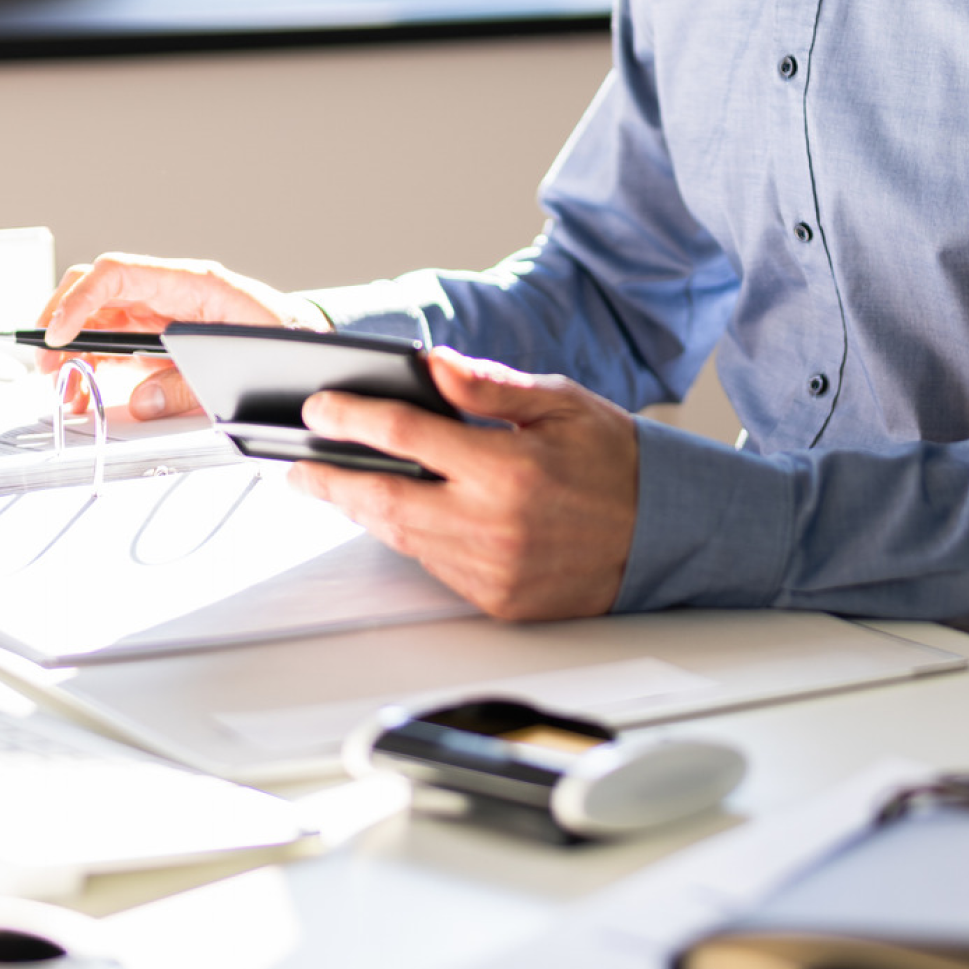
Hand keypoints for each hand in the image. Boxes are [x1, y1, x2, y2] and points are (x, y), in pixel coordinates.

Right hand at [34, 253, 329, 420]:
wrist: (311, 341)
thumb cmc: (285, 337)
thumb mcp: (241, 362)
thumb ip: (188, 385)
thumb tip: (140, 402)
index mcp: (191, 281)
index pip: (117, 273)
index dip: (78, 301)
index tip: (58, 336)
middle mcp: (170, 291)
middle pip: (96, 290)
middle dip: (62, 323)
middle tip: (49, 367)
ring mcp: (163, 311)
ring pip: (99, 319)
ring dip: (73, 352)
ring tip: (66, 391)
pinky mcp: (162, 334)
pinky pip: (116, 342)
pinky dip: (94, 364)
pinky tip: (85, 392)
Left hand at [289, 348, 638, 621]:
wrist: (669, 536)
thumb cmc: (616, 463)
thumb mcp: (559, 403)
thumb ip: (488, 387)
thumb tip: (431, 366)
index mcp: (509, 470)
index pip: (407, 436)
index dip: (352, 418)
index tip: (320, 408)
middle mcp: (496, 527)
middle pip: (384, 499)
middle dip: (331, 477)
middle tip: (298, 464)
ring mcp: (494, 571)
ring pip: (402, 537)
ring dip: (361, 508)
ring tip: (333, 482)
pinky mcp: (498, 602)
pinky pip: (433, 565)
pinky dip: (406, 535)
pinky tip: (391, 512)